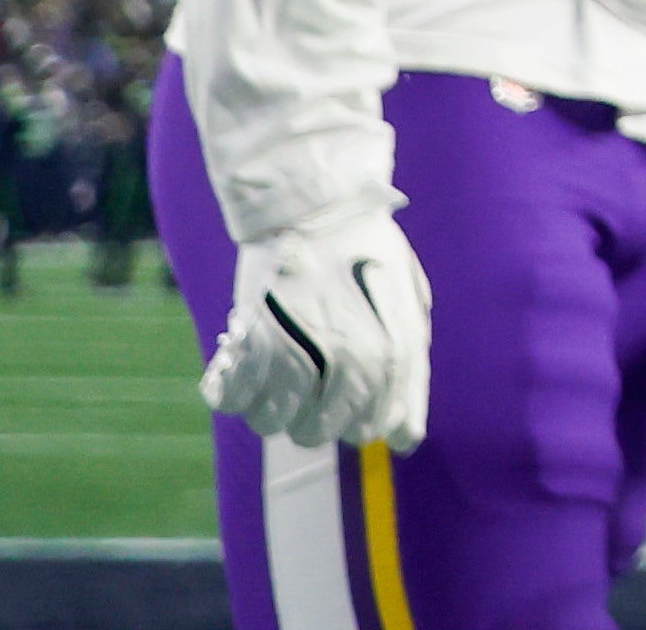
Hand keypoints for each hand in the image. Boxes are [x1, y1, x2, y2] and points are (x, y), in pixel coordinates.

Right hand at [202, 211, 430, 448]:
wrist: (318, 205)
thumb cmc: (369, 255)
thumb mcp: (409, 308)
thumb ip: (412, 376)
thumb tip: (408, 441)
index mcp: (392, 353)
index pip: (374, 427)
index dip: (360, 418)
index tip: (349, 399)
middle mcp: (346, 360)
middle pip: (318, 432)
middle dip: (315, 417)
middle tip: (311, 382)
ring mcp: (298, 351)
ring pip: (273, 422)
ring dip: (272, 406)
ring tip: (278, 372)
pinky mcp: (252, 337)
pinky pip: (233, 399)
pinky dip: (233, 394)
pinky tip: (242, 372)